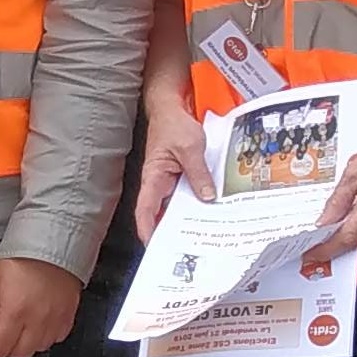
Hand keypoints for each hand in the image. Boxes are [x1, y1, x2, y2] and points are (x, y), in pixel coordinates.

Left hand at [0, 255, 79, 356]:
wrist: (53, 241)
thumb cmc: (23, 256)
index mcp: (15, 311)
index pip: (0, 348)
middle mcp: (37, 319)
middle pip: (20, 352)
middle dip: (7, 350)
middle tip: (0, 338)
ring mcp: (55, 319)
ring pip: (39, 348)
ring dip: (26, 344)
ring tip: (19, 329)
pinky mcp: (69, 315)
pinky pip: (57, 338)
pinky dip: (46, 337)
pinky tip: (38, 326)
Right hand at [131, 95, 217, 237]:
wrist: (172, 107)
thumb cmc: (174, 124)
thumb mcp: (190, 147)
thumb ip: (199, 173)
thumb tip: (207, 197)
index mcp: (153, 177)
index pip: (145, 210)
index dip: (147, 230)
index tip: (155, 247)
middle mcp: (159, 183)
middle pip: (161, 214)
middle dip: (172, 233)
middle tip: (187, 249)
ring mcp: (170, 181)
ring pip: (176, 206)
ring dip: (187, 219)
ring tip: (203, 235)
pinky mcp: (180, 176)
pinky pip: (187, 194)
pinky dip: (197, 203)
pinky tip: (211, 211)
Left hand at [301, 129, 356, 273]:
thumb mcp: (354, 172)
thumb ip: (337, 200)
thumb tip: (323, 221)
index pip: (345, 238)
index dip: (325, 250)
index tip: (310, 254)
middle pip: (353, 237)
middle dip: (332, 238)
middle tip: (312, 237)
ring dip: (346, 227)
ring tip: (334, 213)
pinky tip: (353, 208)